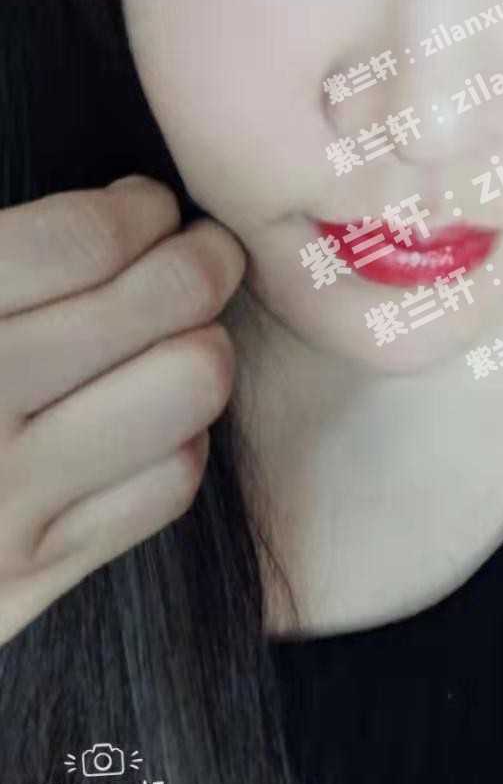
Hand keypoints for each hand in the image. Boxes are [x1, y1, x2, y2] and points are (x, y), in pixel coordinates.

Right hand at [0, 175, 246, 645]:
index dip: (140, 210)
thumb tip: (116, 206)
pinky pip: (168, 482)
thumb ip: (6, 257)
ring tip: (174, 336)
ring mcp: (1, 504)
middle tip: (196, 253)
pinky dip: (177, 440)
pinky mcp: (28, 577)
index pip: (84, 239)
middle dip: (202, 261)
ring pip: (190, 386)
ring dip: (198, 347)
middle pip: (164, 303)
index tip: (148, 206)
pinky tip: (142, 422)